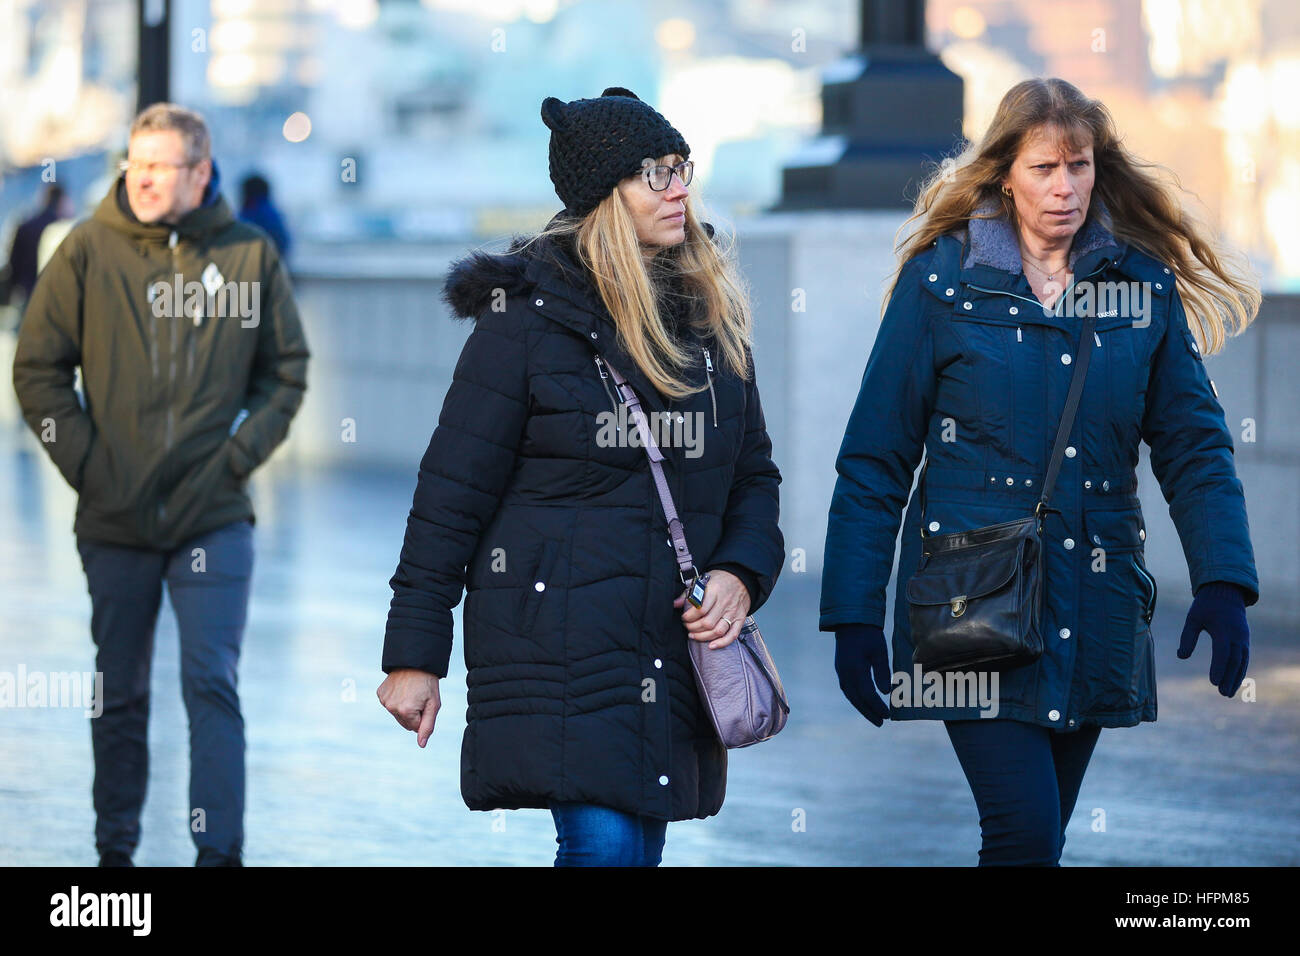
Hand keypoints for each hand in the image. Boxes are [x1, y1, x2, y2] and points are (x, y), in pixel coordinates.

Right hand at [377, 668, 441, 746]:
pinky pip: (390, 704)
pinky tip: (402, 689)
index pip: (415, 727)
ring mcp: (384, 701)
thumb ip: (427, 726)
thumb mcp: (433, 705)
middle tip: (419, 697)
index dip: (423, 715)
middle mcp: (392, 707)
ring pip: (397, 714)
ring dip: (405, 707)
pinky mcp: (380, 694)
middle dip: (414, 714)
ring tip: (411, 692)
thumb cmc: (427, 683)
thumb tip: (421, 744)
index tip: (425, 702)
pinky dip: (396, 699)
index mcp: (406, 711)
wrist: (415, 661)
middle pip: (405, 723)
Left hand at [674, 570, 749, 649]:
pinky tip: (711, 645)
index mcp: (715, 591)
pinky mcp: (740, 619)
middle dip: (693, 628)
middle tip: (687, 627)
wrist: (742, 578)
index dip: (689, 617)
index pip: (700, 610)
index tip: (684, 618)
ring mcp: (733, 613)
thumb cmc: (720, 580)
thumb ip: (689, 593)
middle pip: (707, 623)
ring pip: (718, 631)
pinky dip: (722, 643)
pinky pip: (732, 635)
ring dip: (703, 637)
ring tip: (694, 635)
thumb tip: (675, 604)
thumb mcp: (703, 580)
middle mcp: (725, 603)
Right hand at [834, 624, 891, 725]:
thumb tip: (885, 692)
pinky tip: (863, 702)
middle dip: (868, 712)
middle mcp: (845, 673)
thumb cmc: (869, 635)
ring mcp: (841, 671)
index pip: (867, 694)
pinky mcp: (841, 669)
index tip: (888, 715)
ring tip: (873, 716)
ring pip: (850, 695)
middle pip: (856, 699)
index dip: (877, 706)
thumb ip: (881, 672)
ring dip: (861, 707)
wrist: (851, 621)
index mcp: (855, 669)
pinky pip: (847, 689)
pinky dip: (856, 698)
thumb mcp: (879, 651)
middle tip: (880, 723)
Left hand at [1177, 582, 1249, 696]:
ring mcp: (1243, 638)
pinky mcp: (1245, 640)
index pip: (1222, 652)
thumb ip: (1187, 637)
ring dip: (1236, 677)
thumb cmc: (1205, 606)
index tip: (1213, 682)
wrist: (1225, 593)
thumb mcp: (1192, 618)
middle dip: (1229, 677)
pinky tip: (1234, 682)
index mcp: (1223, 629)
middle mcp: (1237, 635)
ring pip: (1242, 661)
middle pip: (1234, 660)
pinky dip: (1240, 671)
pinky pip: (1244, 658)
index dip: (1218, 667)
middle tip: (1222, 693)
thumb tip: (1181, 656)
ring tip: (1228, 693)